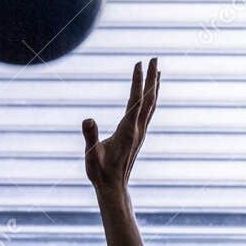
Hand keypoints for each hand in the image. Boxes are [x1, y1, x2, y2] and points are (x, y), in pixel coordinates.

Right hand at [83, 59, 159, 197]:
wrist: (113, 187)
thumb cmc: (100, 172)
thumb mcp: (91, 155)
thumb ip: (90, 137)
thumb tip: (88, 119)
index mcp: (128, 130)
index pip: (135, 100)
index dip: (137, 81)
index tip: (139, 63)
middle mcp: (138, 129)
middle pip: (149, 99)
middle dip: (151, 77)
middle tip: (154, 57)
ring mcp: (140, 132)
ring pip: (152, 105)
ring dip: (155, 86)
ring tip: (157, 70)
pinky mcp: (139, 135)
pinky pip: (149, 112)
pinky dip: (151, 98)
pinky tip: (151, 94)